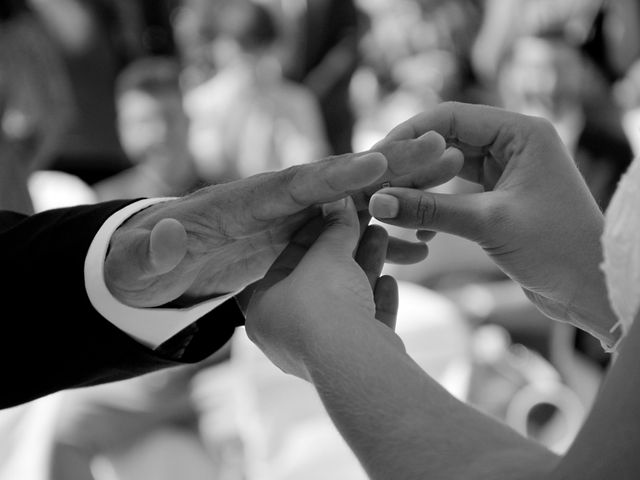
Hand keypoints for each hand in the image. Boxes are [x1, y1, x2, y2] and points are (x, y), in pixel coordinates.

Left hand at [105, 137, 461, 307]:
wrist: (161, 263)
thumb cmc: (148, 262)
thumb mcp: (138, 264)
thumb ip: (147, 252)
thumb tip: (162, 232)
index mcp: (240, 204)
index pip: (291, 183)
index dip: (333, 174)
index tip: (375, 161)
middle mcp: (275, 203)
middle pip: (338, 180)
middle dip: (389, 166)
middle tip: (440, 150)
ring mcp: (293, 219)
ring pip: (355, 202)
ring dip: (402, 194)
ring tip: (450, 186)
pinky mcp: (302, 238)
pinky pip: (351, 233)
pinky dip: (383, 236)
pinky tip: (417, 248)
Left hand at [245, 196, 403, 380]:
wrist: (354, 361)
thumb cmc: (324, 304)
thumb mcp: (326, 255)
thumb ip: (335, 228)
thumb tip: (341, 201)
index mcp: (263, 310)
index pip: (289, 259)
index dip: (315, 231)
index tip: (337, 211)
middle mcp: (286, 335)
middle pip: (320, 280)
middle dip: (346, 249)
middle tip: (367, 222)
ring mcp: (319, 352)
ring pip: (344, 301)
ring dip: (365, 268)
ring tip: (383, 238)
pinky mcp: (351, 364)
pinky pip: (363, 325)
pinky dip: (375, 301)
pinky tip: (390, 282)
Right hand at [368, 102, 617, 346]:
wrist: (592, 290)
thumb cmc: (556, 249)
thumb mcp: (488, 224)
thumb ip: (430, 210)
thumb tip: (377, 202)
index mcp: (521, 132)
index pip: (451, 117)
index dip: (410, 134)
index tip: (376, 156)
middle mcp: (514, 144)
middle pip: (446, 142)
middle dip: (411, 164)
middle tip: (375, 182)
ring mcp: (506, 172)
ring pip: (448, 170)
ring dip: (421, 188)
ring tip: (390, 206)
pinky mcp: (500, 199)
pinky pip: (457, 194)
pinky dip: (437, 208)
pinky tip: (420, 232)